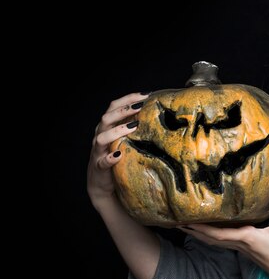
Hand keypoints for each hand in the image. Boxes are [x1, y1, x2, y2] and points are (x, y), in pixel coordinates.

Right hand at [87, 92, 148, 206]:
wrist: (102, 184)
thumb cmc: (118, 156)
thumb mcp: (126, 139)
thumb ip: (135, 127)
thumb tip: (159, 115)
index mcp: (107, 126)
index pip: (114, 106)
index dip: (128, 99)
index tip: (146, 94)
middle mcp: (100, 135)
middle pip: (106, 118)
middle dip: (124, 110)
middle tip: (141, 106)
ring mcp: (98, 151)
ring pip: (102, 137)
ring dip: (117, 130)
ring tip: (133, 126)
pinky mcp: (99, 167)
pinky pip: (102, 162)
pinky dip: (110, 158)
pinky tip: (119, 155)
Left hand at [181, 187, 268, 277]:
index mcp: (245, 237)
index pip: (219, 233)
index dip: (202, 228)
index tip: (188, 222)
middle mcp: (238, 244)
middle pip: (210, 239)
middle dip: (194, 231)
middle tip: (177, 223)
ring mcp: (239, 249)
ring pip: (214, 242)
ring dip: (199, 235)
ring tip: (185, 227)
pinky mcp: (242, 250)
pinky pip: (221, 243)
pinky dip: (209, 237)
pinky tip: (205, 233)